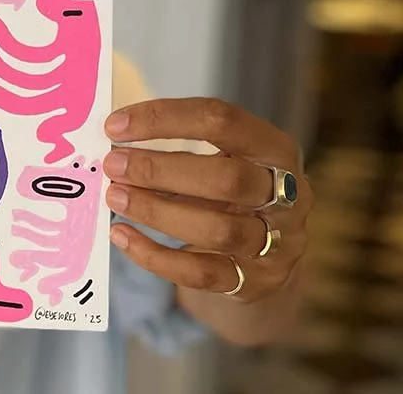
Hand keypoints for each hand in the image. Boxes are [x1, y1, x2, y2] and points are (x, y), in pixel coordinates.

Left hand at [103, 99, 311, 303]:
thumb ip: (179, 149)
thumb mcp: (222, 158)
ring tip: (114, 196)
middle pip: (227, 180)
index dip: (166, 119)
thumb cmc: (232, 191)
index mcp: (274, 148)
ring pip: (218, 230)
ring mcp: (279, 244)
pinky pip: (200, 274)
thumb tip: (114, 142)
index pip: (222, 121)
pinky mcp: (256, 282)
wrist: (270, 254)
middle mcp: (289, 195)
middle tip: (113, 165)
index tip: (116, 125)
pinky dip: (154, 256)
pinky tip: (121, 235)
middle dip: (161, 170)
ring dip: (157, 211)